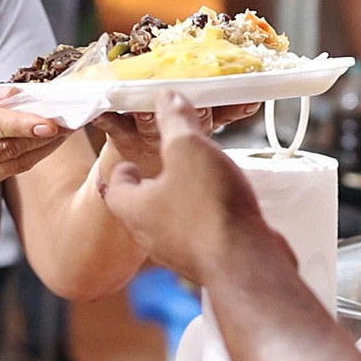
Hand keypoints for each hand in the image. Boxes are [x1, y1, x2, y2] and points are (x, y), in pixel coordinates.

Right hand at [0, 78, 71, 193]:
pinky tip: (50, 137)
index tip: (52, 121)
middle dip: (46, 132)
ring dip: (47, 144)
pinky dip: (34, 152)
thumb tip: (15, 95)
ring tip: (71, 124)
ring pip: (15, 161)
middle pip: (8, 146)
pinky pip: (11, 169)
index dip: (22, 124)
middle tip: (76, 115)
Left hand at [103, 92, 291, 282]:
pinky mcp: (208, 261)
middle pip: (143, 205)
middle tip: (169, 164)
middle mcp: (150, 234)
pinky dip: (209, 217)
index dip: (122, 170)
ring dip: (184, 200)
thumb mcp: (187, 148)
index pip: (115, 187)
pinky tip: (228, 204)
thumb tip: (166, 97)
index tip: (130, 160)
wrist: (245, 263)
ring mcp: (179, 252)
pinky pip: (202, 234)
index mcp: (133, 207)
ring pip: (173, 221)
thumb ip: (175, 121)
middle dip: (155, 183)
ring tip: (202, 179)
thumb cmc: (208, 207)